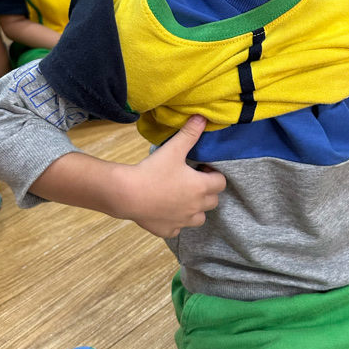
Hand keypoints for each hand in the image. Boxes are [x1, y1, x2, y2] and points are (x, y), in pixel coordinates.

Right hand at [118, 115, 225, 237]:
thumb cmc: (153, 170)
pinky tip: (164, 211)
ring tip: (180, 197)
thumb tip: (203, 117)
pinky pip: (178, 228)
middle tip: (190, 181)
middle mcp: (196, 207)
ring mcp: (183, 221)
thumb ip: (190, 133)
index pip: (221, 183)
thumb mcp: (173, 149)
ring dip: (195, 208)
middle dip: (206, 191)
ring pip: (199, 218)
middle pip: (213, 201)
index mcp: (201, 187)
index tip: (200, 168)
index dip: (213, 174)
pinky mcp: (168, 230)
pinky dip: (175, 221)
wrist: (128, 194)